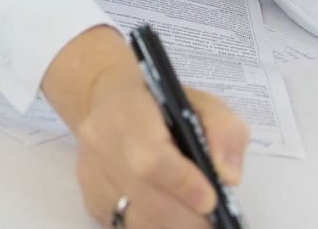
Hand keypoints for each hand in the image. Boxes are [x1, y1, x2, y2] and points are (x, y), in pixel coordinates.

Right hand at [45, 28, 246, 227]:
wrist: (110, 101)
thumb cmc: (161, 103)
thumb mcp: (202, 102)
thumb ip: (224, 132)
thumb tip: (227, 177)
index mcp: (126, 107)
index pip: (149, 157)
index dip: (182, 184)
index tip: (211, 200)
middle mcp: (99, 140)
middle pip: (145, 197)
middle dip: (187, 217)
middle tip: (214, 220)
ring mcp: (90, 173)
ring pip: (135, 219)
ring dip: (173, 226)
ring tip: (196, 218)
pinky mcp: (91, 199)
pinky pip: (125, 225)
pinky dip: (155, 226)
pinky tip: (171, 215)